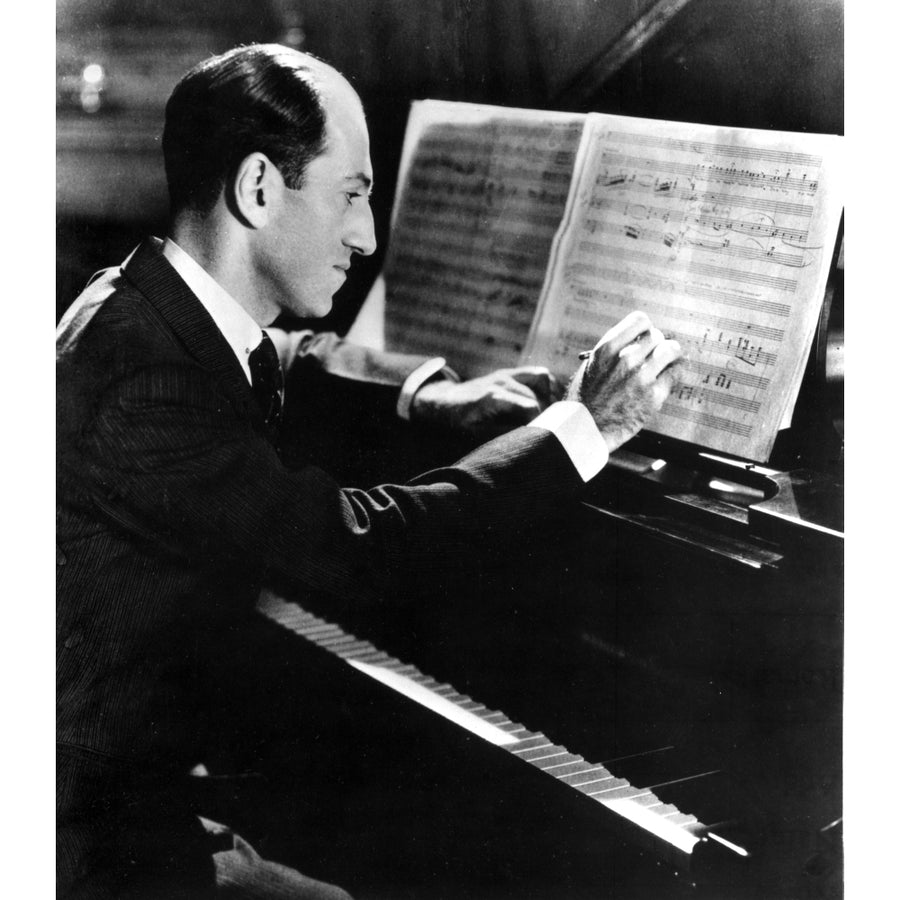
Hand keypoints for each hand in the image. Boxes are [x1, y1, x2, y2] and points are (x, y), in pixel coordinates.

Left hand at [410, 366, 561, 437]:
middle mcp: (503, 381)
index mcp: (493, 397)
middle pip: (538, 397)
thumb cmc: (461, 421)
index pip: (530, 407)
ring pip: (543, 380)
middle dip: (545, 415)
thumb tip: (531, 436)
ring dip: (549, 398)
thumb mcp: (477, 434)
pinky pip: (538, 374)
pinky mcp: (512, 373)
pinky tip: (547, 402)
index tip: (541, 436)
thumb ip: (504, 434)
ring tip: (547, 416)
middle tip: (545, 431)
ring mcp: (508, 374)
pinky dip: (548, 386)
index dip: (540, 422)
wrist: (447, 401)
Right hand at [566, 311, 683, 452]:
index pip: (640, 320)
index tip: (644, 336)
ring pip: (671, 350)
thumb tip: (635, 341)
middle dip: (656, 344)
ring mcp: (641, 377)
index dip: (645, 328)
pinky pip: (675, 373)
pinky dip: (674, 373)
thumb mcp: (591, 367)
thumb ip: (613, 352)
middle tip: (654, 354)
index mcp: (607, 348)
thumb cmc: (585, 400)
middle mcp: (626, 359)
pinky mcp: (654, 395)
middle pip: (656, 335)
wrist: (585, 429)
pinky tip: (668, 377)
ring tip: (667, 361)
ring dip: (670, 355)